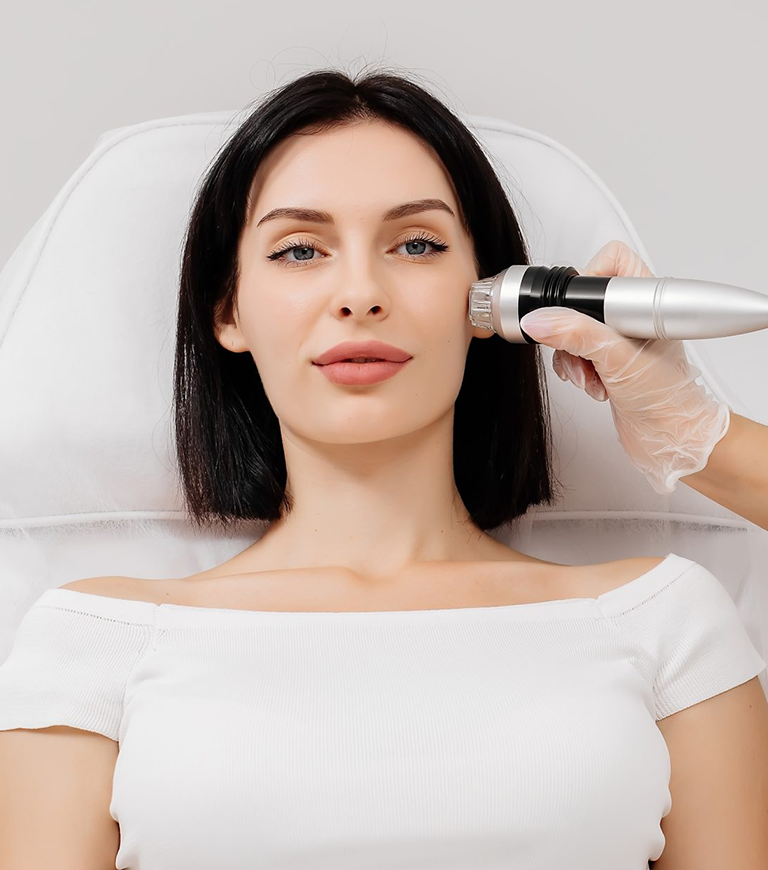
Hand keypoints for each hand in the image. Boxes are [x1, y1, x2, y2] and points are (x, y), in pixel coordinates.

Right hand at [519, 240, 731, 492]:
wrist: (671, 439)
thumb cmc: (667, 399)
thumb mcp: (617, 360)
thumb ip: (576, 334)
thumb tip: (540, 320)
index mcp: (645, 303)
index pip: (611, 261)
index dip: (588, 281)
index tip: (577, 310)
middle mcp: (632, 318)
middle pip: (583, 300)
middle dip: (573, 329)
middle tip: (581, 349)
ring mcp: (619, 341)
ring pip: (573, 330)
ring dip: (573, 356)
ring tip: (591, 375)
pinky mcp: (607, 362)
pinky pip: (573, 354)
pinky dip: (576, 371)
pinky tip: (594, 385)